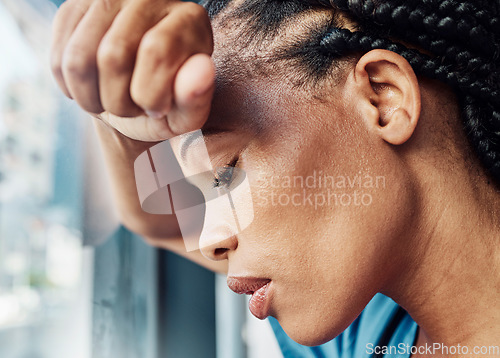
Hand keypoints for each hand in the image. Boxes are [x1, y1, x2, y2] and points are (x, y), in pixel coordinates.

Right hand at [51, 0, 214, 140]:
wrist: (133, 97)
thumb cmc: (167, 104)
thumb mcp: (186, 113)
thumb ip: (196, 98)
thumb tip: (201, 70)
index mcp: (189, 19)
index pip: (156, 51)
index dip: (150, 95)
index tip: (157, 109)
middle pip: (113, 55)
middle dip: (119, 102)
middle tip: (132, 108)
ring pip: (79, 59)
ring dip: (93, 100)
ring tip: (112, 103)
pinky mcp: (74, 9)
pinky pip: (58, 59)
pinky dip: (72, 90)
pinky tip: (94, 91)